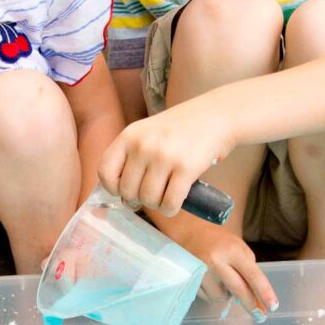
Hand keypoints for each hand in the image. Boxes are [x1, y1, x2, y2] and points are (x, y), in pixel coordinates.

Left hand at [98, 105, 229, 216]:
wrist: (218, 115)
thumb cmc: (182, 128)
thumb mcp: (148, 132)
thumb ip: (133, 157)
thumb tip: (125, 198)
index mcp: (129, 135)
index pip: (105, 172)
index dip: (113, 188)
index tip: (125, 190)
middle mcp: (143, 145)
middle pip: (128, 192)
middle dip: (139, 199)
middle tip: (152, 194)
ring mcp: (164, 156)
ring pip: (149, 200)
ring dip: (157, 205)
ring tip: (165, 197)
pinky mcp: (186, 168)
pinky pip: (170, 203)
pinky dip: (171, 209)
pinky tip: (174, 204)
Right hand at [189, 227, 277, 320]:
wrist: (186, 232)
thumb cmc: (216, 239)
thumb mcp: (237, 245)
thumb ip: (248, 266)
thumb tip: (256, 295)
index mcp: (232, 250)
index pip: (252, 274)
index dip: (264, 292)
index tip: (273, 306)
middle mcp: (216, 261)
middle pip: (239, 290)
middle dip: (251, 304)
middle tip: (260, 314)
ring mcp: (201, 272)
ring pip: (221, 297)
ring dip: (226, 294)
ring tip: (221, 279)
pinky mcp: (190, 280)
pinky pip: (208, 297)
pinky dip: (213, 292)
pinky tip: (209, 280)